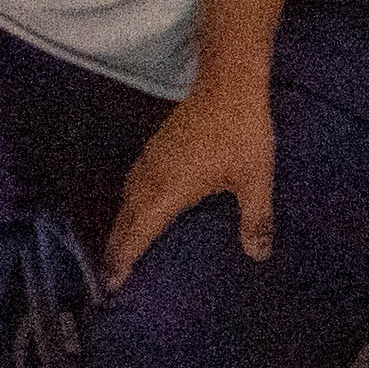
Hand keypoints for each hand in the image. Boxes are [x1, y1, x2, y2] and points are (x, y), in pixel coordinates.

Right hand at [104, 88, 276, 281]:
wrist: (227, 85)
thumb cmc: (241, 134)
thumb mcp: (255, 180)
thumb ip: (256, 219)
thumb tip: (259, 255)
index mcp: (168, 191)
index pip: (137, 233)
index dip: (123, 259)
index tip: (111, 283)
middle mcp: (150, 178)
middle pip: (124, 219)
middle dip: (115, 249)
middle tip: (109, 275)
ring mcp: (149, 160)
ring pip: (126, 200)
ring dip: (120, 226)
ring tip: (120, 249)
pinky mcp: (155, 148)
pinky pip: (133, 184)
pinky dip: (129, 204)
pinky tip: (139, 208)